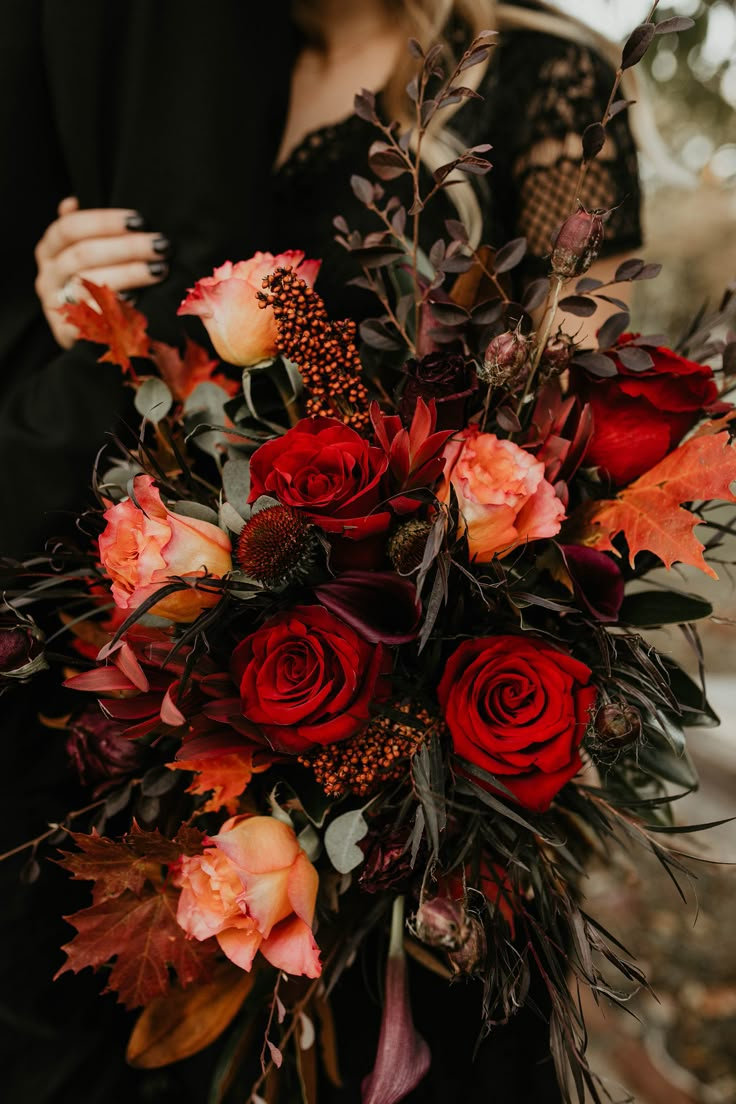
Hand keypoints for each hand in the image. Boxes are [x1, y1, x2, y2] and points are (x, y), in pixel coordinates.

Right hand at [34, 197, 170, 349]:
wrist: (84, 336)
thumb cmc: (92, 283)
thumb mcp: (82, 252)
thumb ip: (83, 229)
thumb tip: (74, 201)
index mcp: (49, 250)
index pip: (70, 227)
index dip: (104, 221)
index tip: (140, 220)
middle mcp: (48, 276)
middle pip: (83, 255)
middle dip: (127, 248)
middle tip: (161, 245)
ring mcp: (55, 305)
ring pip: (90, 284)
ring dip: (130, 274)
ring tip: (159, 269)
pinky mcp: (66, 333)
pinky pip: (95, 317)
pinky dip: (119, 307)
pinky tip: (143, 300)